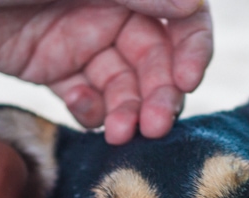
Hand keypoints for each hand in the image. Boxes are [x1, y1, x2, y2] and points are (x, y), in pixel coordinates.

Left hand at [0, 0, 213, 143]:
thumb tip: (193, 1)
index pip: (180, 14)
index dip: (192, 47)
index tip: (187, 78)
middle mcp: (110, 9)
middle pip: (157, 57)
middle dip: (162, 93)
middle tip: (157, 125)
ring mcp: (82, 41)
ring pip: (125, 83)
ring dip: (131, 110)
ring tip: (124, 134)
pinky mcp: (55, 68)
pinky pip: (87, 96)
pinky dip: (93, 110)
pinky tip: (84, 112)